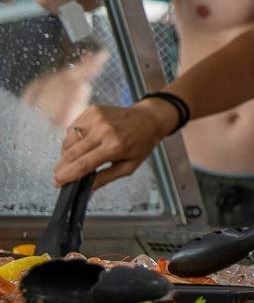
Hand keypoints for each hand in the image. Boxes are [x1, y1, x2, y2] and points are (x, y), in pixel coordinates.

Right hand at [54, 100, 177, 187]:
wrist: (147, 119)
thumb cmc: (141, 143)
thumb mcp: (129, 166)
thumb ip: (105, 178)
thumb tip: (86, 191)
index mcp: (115, 146)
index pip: (83, 164)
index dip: (67, 176)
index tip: (58, 183)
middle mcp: (104, 130)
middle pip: (71, 154)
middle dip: (62, 167)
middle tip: (59, 176)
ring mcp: (96, 118)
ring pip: (68, 141)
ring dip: (67, 153)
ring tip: (77, 158)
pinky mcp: (91, 110)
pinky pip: (71, 129)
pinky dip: (72, 139)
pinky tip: (82, 143)